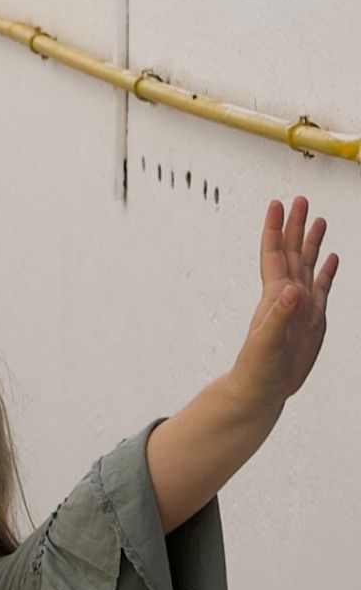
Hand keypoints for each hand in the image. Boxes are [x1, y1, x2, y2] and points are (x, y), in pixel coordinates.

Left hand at [239, 195, 337, 406]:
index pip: (273, 254)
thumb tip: (292, 290)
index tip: (277, 204)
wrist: (262, 389)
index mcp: (273, 296)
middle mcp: (286, 295)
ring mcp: (301, 305)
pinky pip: (321, 287)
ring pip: (307, 264)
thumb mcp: (266, 343)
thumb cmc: (256, 369)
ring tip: (318, 220)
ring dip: (311, 242)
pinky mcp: (312, 318)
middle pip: (291, 252)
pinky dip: (326, 271)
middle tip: (300, 200)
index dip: (274, 229)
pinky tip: (331, 259)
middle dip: (295, 225)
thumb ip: (278, 316)